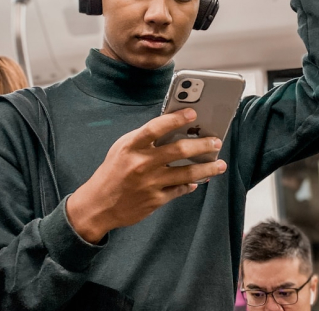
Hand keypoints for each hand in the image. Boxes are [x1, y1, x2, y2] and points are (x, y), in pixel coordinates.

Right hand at [67, 108, 226, 242]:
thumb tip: (173, 127)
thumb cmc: (112, 171)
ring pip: (186, 173)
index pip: (156, 127)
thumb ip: (144, 138)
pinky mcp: (155, 200)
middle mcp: (141, 163)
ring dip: (206, 168)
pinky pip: (180, 189)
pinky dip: (191, 184)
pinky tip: (199, 181)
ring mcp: (150, 183)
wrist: (98, 204)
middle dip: (202, 145)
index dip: (176, 118)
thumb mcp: (122, 148)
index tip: (193, 113)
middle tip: (215, 141)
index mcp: (131, 146)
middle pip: (178, 150)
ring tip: (219, 164)